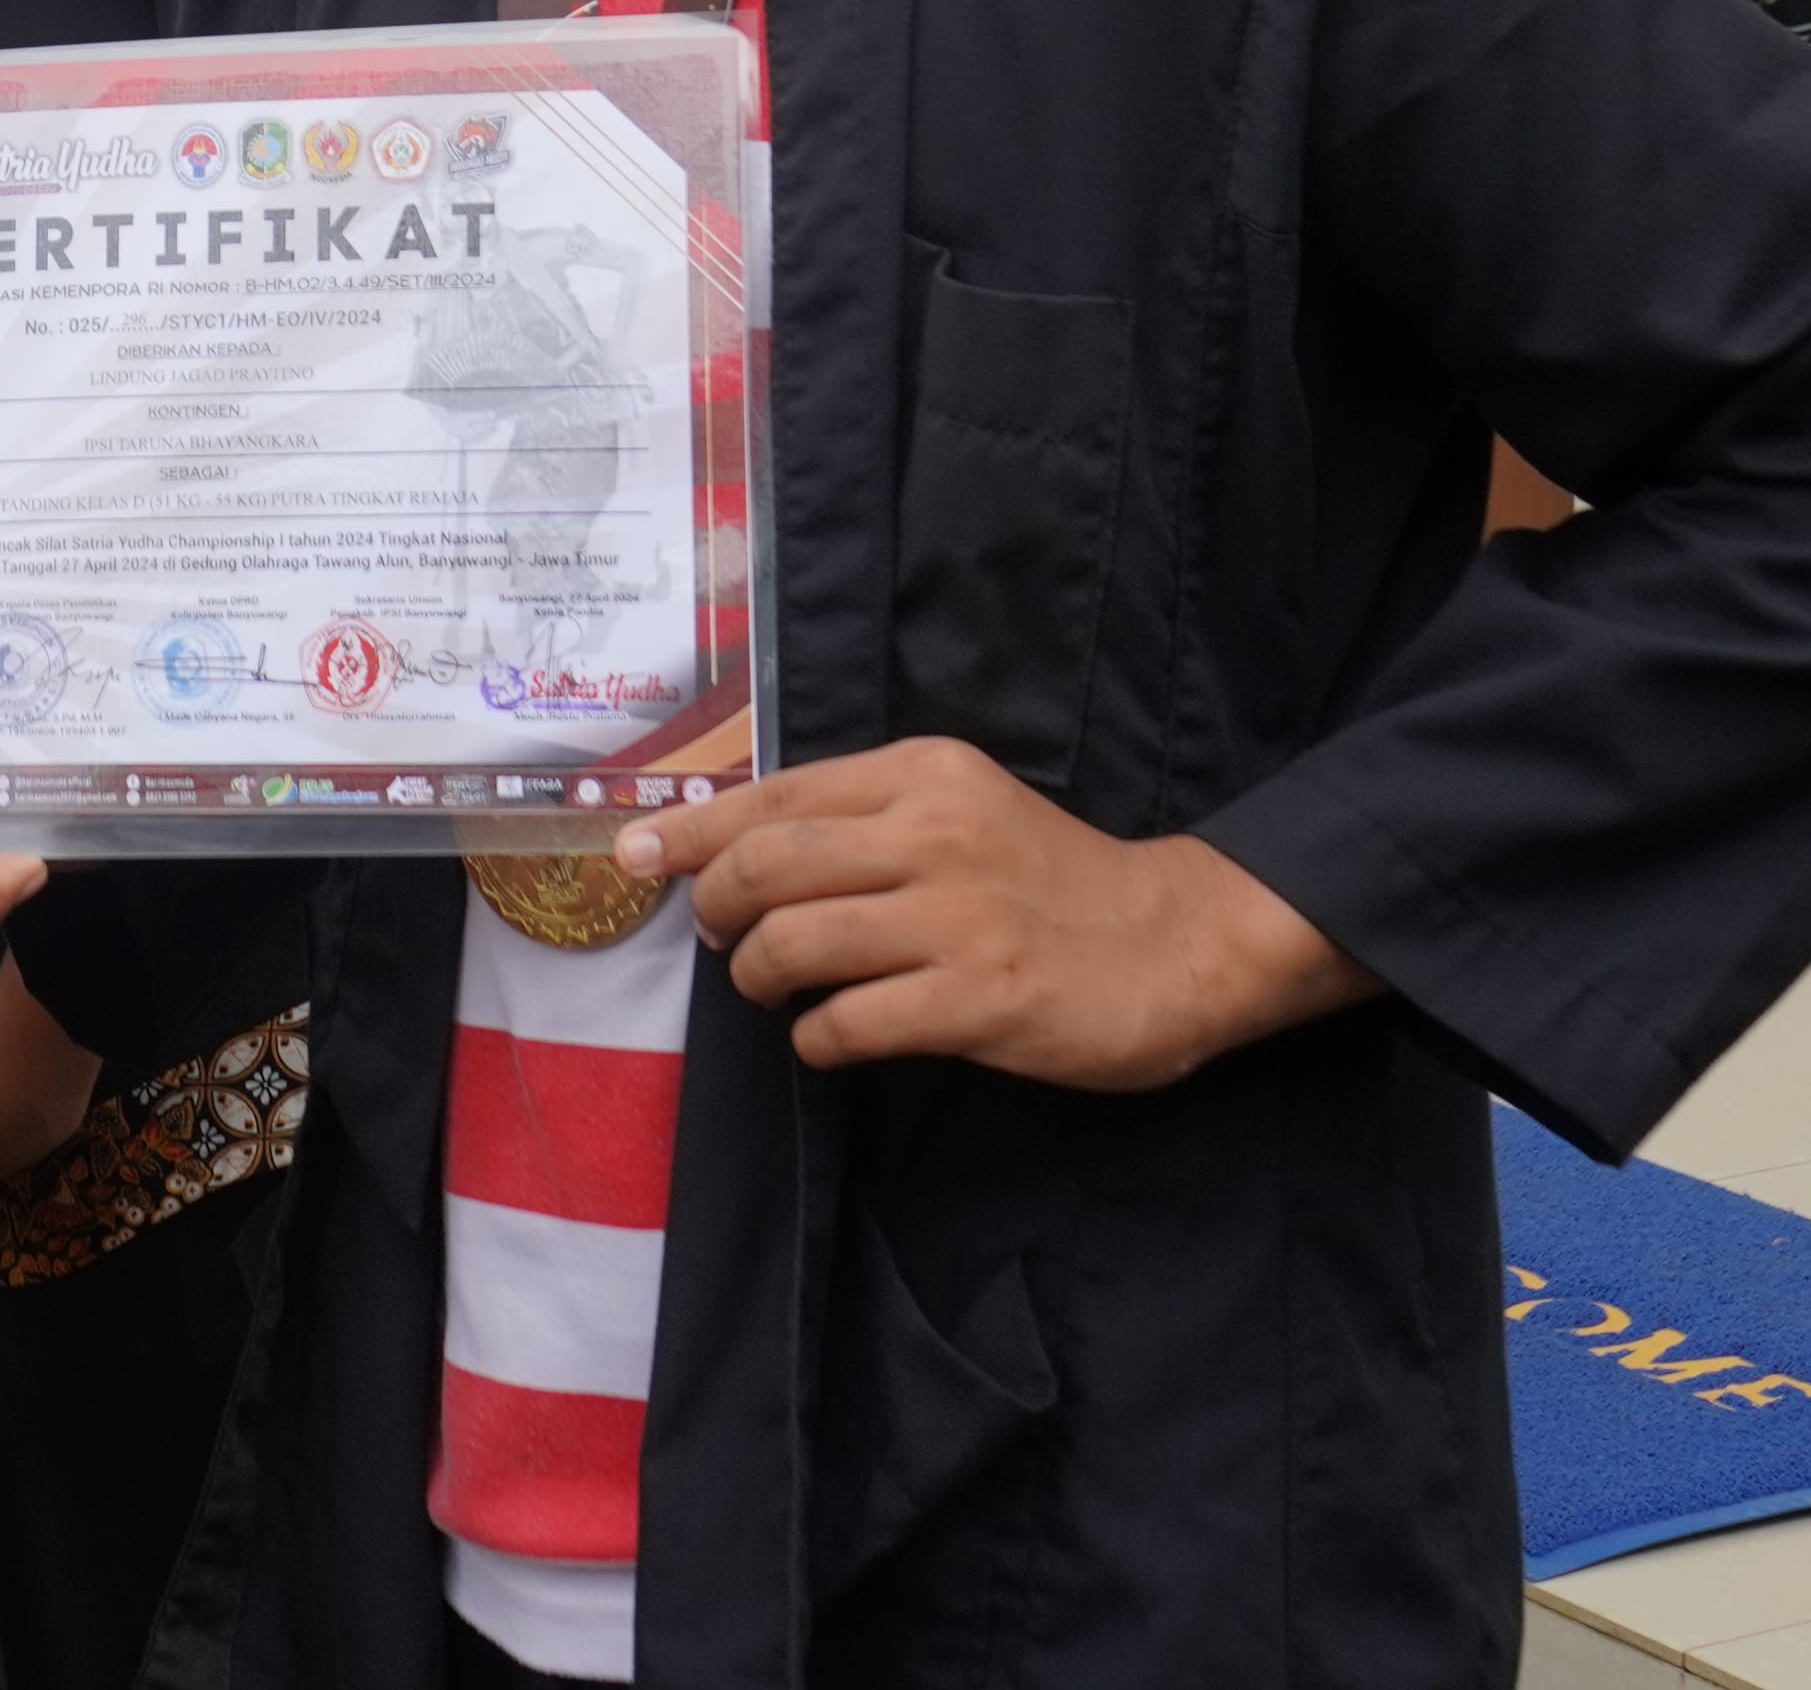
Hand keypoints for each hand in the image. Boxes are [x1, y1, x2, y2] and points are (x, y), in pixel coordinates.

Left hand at [622, 737, 1378, 1089]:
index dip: (691, 830)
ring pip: (795, 943)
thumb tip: (732, 846)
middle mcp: (934, 833)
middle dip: (717, 907)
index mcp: (924, 772)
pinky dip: (817, 1037)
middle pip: (766, 865)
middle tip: (720, 939)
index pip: (774, 795)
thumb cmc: (1048, 879)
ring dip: (759, 976)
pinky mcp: (980, 999)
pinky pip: (849, 1021)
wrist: (1175, 943)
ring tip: (770, 989)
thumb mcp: (958, 810)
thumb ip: (862, 817)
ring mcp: (958, 918)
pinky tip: (829, 1037)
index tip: (635, 855)